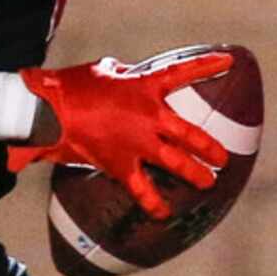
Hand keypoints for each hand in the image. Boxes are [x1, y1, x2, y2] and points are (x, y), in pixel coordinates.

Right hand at [7, 52, 232, 218]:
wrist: (48, 111)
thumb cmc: (70, 86)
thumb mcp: (103, 70)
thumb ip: (122, 73)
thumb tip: (126, 74)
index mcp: (144, 87)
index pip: (181, 72)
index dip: (206, 66)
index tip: (228, 61)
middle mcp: (149, 117)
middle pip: (190, 134)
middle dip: (209, 147)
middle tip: (222, 158)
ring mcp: (137, 144)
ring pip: (176, 162)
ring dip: (195, 173)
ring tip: (208, 182)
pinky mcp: (120, 165)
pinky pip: (142, 189)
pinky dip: (154, 203)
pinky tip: (163, 214)